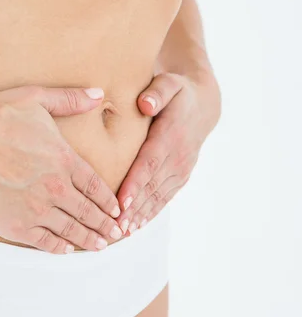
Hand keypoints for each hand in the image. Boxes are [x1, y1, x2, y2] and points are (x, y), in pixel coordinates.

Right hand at [0, 85, 122, 253]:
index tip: (116, 210)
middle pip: (89, 212)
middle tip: (115, 234)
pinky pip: (44, 242)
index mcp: (64, 159)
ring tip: (98, 246)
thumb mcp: (37, 98)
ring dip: (88, 239)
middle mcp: (56, 187)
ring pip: (70, 230)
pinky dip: (58, 247)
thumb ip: (69, 99)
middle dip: (105, 225)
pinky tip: (66, 250)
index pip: (95, 186)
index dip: (108, 201)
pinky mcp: (16, 224)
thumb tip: (96, 94)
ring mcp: (36, 208)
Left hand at [116, 72, 220, 234]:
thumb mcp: (169, 83)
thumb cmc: (177, 92)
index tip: (122, 202)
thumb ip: (157, 92)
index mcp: (170, 136)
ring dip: (140, 216)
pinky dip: (150, 213)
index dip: (136, 184)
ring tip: (122, 233)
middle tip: (114, 227)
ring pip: (157, 197)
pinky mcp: (180, 176)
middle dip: (133, 209)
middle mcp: (178, 157)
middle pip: (152, 186)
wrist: (203, 105)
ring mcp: (181, 169)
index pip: (149, 163)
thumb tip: (146, 103)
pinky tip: (136, 227)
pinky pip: (164, 198)